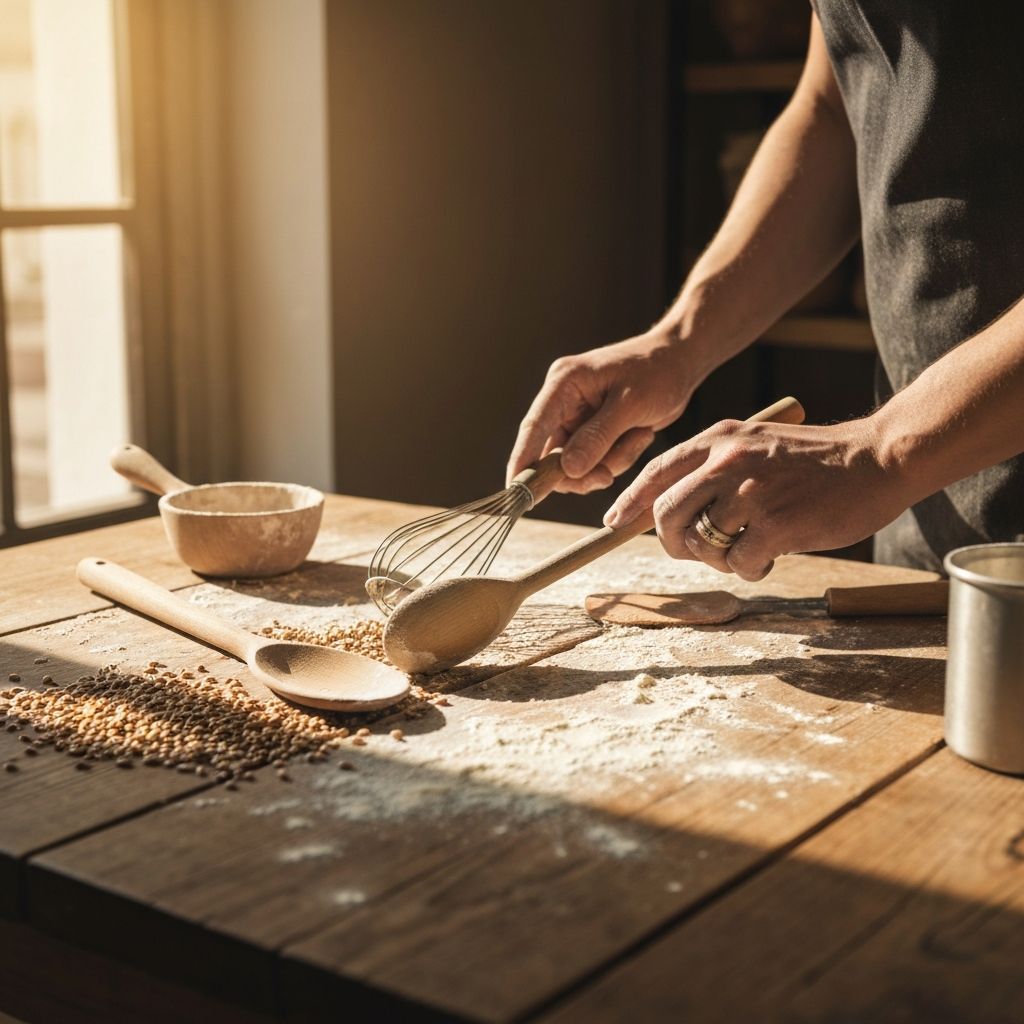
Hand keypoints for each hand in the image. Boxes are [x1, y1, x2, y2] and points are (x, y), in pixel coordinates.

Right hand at [507, 330, 697, 494]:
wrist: (681, 362)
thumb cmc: (658, 372)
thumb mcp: (630, 404)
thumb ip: (597, 437)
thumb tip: (567, 470)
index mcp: (564, 383)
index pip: (534, 428)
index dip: (522, 462)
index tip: (515, 491)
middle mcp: (564, 402)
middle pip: (553, 454)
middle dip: (581, 471)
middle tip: (606, 477)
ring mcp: (578, 418)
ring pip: (576, 464)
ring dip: (608, 462)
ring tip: (638, 437)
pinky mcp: (593, 431)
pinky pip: (596, 461)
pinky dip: (617, 458)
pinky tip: (639, 436)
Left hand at [604, 416, 909, 580]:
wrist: (876, 459)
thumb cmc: (814, 460)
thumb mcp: (755, 443)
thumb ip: (713, 466)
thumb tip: (670, 509)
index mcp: (719, 439)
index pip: (656, 473)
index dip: (629, 502)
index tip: (613, 523)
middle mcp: (727, 462)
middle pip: (666, 516)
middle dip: (673, 543)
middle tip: (695, 551)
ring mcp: (750, 493)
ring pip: (702, 543)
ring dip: (719, 557)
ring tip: (749, 546)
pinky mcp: (776, 525)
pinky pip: (738, 562)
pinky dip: (751, 567)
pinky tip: (772, 554)